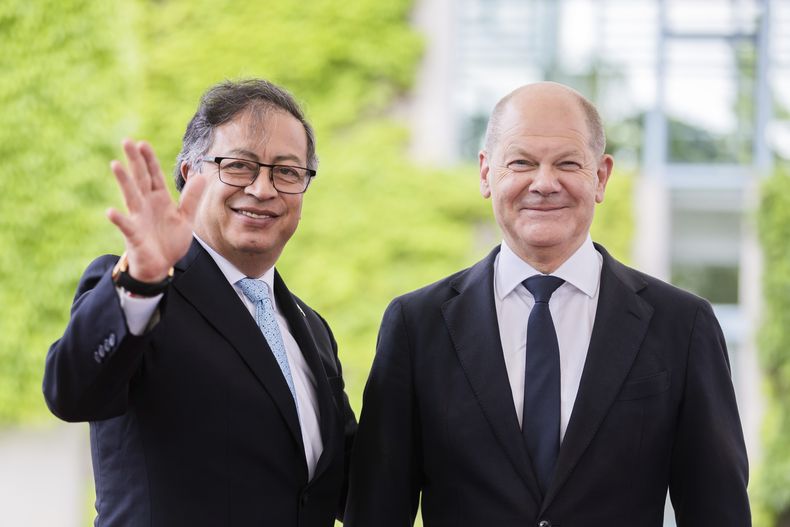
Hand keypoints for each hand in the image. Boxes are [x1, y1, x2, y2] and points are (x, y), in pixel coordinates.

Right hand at [106, 139, 206, 281]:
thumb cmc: (170, 242)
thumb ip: (192, 198)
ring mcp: (138, 218)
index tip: (144, 143)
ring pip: (130, 196)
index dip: (149, 160)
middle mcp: (146, 205)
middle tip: (127, 141)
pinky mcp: (134, 235)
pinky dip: (118, 219)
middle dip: (134, 161)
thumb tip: (201, 176)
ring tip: (116, 164)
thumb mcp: (186, 219)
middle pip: (140, 179)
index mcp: (160, 200)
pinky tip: (111, 211)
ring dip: (124, 181)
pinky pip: (126, 225)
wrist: (161, 267)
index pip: (154, 175)